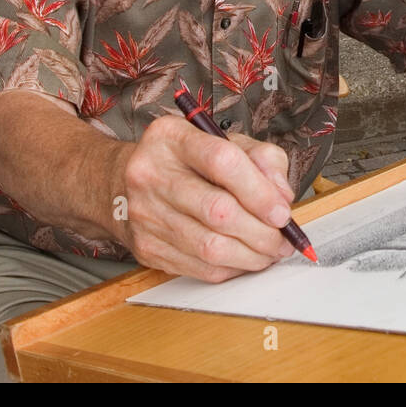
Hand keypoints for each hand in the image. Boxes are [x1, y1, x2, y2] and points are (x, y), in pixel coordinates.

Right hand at [113, 116, 295, 282]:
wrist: (122, 184)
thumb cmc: (184, 162)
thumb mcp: (224, 142)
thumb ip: (262, 159)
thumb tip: (281, 196)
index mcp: (172, 138)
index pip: (222, 162)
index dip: (259, 192)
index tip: (282, 212)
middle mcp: (151, 174)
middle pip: (218, 211)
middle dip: (262, 232)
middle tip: (284, 239)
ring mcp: (145, 214)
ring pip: (210, 247)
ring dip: (251, 256)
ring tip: (270, 252)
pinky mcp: (146, 247)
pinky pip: (199, 268)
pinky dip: (231, 268)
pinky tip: (244, 259)